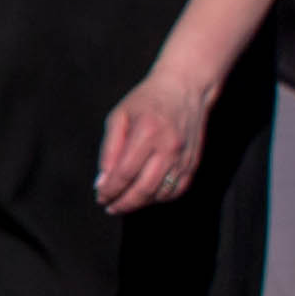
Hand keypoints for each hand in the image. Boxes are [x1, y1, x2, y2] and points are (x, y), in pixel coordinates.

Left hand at [100, 63, 219, 214]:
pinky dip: (160, 198)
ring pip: (162, 193)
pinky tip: (146, 196)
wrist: (185, 88)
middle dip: (123, 203)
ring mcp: (184, 156)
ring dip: (141, 203)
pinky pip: (178, 189)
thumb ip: (109, 149)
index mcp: (147, 133)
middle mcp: (169, 147)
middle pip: (144, 188)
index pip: (125, 173)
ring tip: (124, 203)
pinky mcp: (193, 162)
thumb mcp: (119, 117)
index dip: (110, 190)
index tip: (100, 197)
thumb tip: (102, 180)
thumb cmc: (147, 100)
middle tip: (110, 207)